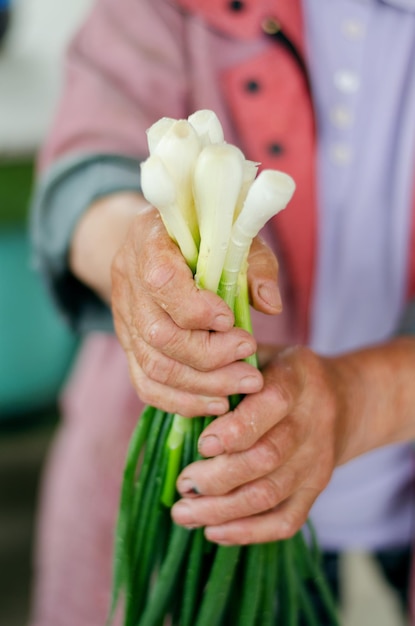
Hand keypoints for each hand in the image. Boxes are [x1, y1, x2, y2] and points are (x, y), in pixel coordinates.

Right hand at [106, 196, 281, 415]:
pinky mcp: (128, 344)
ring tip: (243, 384)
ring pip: (154, 365)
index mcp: (148, 241)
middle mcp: (128, 281)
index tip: (230, 319)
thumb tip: (271, 305)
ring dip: (203, 384)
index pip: (161, 281)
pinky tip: (216, 402)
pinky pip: (145, 384)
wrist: (158, 241)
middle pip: (159, 334)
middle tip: (249, 358)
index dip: (197, 308)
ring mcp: (124, 316)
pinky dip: (181, 401)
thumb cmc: (203, 235)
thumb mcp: (234, 236)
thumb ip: (255, 266)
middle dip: (210, 356)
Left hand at [171, 345, 357, 543]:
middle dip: (218, 477)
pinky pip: (286, 520)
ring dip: (223, 510)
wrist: (343, 400)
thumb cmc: (281, 374)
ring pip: (270, 494)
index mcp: (298, 378)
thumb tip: (178, 392)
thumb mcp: (262, 355)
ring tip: (183, 513)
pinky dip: (248, 531)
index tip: (203, 444)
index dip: (237, 428)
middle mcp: (313, 420)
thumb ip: (227, 368)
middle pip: (267, 457)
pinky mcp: (316, 489)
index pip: (273, 403)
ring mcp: (317, 460)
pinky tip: (214, 531)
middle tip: (183, 483)